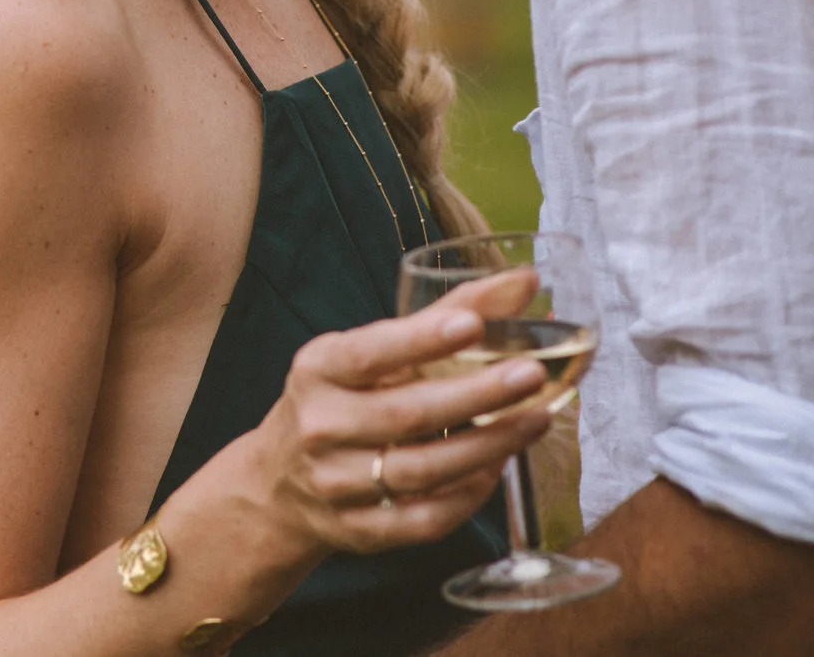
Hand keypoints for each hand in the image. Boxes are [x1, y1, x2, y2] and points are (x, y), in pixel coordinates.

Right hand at [219, 282, 554, 557]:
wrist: (277, 483)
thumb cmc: (338, 400)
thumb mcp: (366, 352)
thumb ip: (442, 317)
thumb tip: (523, 283)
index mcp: (317, 371)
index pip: (368, 353)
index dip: (420, 340)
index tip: (472, 324)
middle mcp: (321, 425)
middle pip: (406, 414)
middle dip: (476, 395)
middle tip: (532, 376)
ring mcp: (337, 483)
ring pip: (423, 470)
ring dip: (487, 447)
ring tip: (536, 421)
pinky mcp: (359, 530)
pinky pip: (425, 518)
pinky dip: (468, 497)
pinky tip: (497, 470)